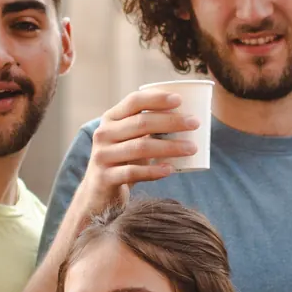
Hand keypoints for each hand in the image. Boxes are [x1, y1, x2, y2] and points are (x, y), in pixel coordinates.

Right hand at [75, 87, 201, 213]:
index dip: (157, 98)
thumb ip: (148, 128)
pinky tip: (170, 169)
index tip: (180, 100)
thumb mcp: (130, 140)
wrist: (97, 193)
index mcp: (111, 119)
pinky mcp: (105, 177)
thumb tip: (187, 118)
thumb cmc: (122, 162)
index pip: (134, 102)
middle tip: (195, 123)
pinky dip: (153, 170)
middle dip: (171, 122)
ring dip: (170, 147)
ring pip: (140, 147)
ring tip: (192, 148)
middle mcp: (103, 134)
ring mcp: (102, 156)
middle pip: (141, 123)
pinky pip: (132, 172)